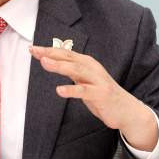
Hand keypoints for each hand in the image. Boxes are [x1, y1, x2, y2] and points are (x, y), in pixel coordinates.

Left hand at [29, 45, 157, 150]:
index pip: (64, 53)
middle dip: (50, 54)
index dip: (48, 50)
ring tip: (44, 63)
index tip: (32, 48)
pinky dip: (71, 90)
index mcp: (86, 62)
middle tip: (34, 51)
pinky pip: (84, 91)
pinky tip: (59, 90)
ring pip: (76, 70)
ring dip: (59, 65)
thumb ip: (70, 70)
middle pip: (68, 58)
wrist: (126, 110)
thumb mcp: (84, 79)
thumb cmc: (101, 93)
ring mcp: (97, 80)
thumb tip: (51, 61)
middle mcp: (91, 67)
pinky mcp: (100, 94)